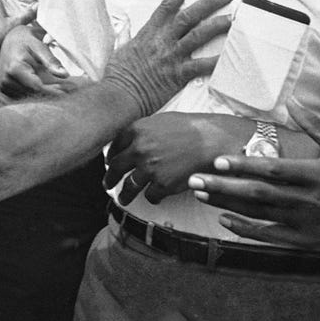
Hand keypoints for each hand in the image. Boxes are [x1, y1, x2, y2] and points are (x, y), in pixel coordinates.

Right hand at [0, 24, 68, 96]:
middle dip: (54, 92)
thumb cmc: (25, 39)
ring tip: (63, 87)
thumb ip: (51, 60)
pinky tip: (49, 87)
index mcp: (15, 68)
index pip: (37, 86)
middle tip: (73, 88)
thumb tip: (64, 74)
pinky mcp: (6, 89)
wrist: (8, 39)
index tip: (71, 89)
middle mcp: (6, 79)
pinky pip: (25, 96)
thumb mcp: (39, 45)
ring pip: (31, 96)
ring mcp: (5, 86)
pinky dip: (38, 93)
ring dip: (47, 94)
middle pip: (35, 93)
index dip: (55, 90)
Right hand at [101, 0, 232, 116]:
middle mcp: (162, 40)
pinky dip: (215, 61)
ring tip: (232, 19)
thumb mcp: (120, 49)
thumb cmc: (118, 74)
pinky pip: (200, 66)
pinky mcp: (177, 74)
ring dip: (216, 26)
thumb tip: (125, 24)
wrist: (119, 94)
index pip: (167, 4)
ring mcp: (171, 56)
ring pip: (197, 36)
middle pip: (188, 16)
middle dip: (207, 3)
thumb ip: (127, 35)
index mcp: (149, 31)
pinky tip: (228, 56)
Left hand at [106, 113, 249, 204]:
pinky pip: (150, 196)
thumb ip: (143, 130)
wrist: (211, 141)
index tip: (109, 162)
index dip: (110, 156)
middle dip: (110, 178)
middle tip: (107, 183)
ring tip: (122, 199)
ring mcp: (149, 168)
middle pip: (116, 167)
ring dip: (124, 195)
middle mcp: (138, 149)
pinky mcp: (162, 184)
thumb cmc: (191, 128)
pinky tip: (153, 197)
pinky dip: (151, 198)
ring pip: (129, 186)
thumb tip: (133, 140)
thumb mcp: (161, 120)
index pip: (115, 145)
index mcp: (136, 130)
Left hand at [187, 100, 319, 259]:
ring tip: (198, 193)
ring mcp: (306, 223)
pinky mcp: (307, 242)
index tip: (218, 160)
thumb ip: (314, 125)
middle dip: (222, 186)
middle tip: (192, 179)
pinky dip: (245, 230)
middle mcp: (307, 200)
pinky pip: (270, 237)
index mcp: (316, 175)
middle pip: (257, 193)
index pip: (273, 169)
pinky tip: (223, 220)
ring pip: (258, 214)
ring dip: (226, 204)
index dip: (244, 165)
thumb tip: (291, 100)